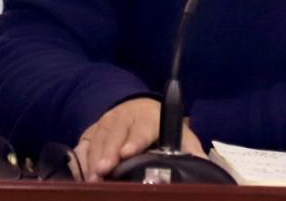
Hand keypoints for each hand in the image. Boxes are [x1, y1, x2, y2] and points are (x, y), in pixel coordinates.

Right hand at [70, 97, 204, 181]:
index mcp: (149, 118)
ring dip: (94, 159)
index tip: (128, 153)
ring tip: (93, 178)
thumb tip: (204, 165)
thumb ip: (189, 148)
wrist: (136, 107)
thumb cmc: (160, 128)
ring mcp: (106, 123)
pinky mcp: (91, 131)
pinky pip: (83, 145)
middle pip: (116, 135)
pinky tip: (81, 174)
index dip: (135, 141)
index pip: (142, 128)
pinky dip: (81, 159)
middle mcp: (125, 117)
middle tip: (104, 171)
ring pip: (98, 140)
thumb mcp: (179, 134)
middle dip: (109, 153)